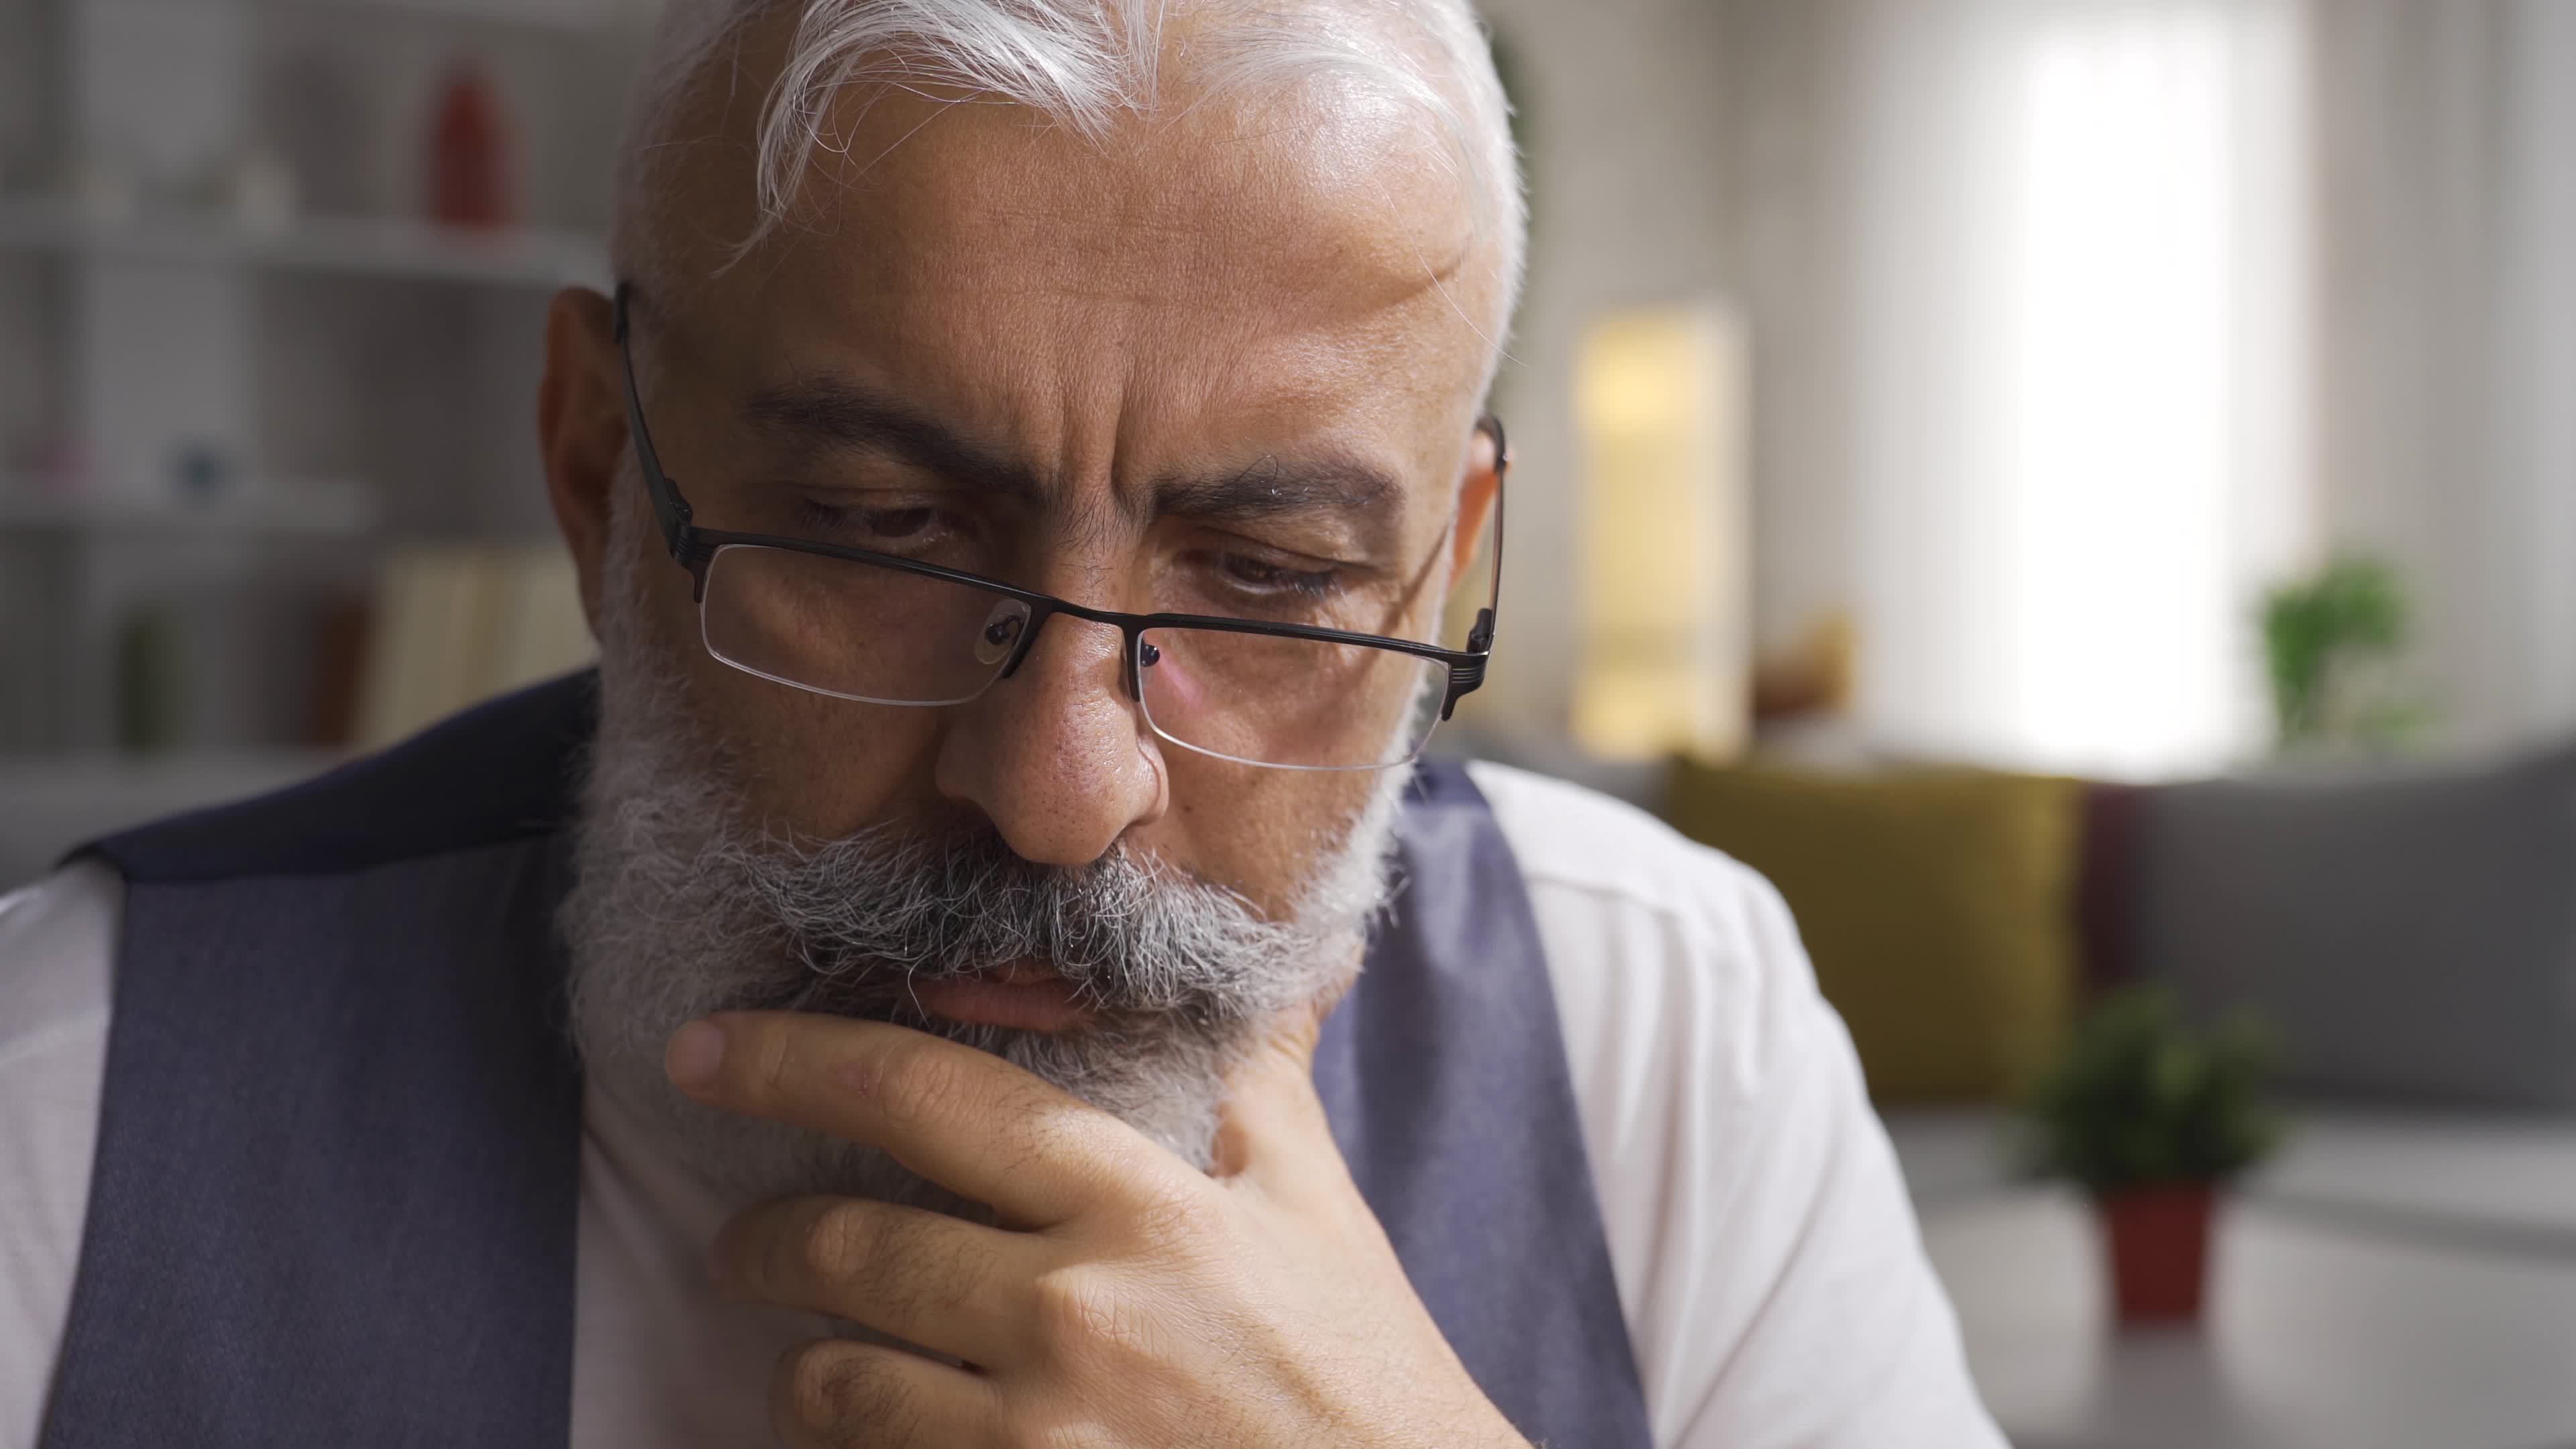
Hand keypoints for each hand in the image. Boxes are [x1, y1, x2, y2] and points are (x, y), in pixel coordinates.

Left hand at [663, 1007, 1531, 1448]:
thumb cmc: (1364, 1374)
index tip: (708, 1048)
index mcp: (1139, 1206)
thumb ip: (1265, 1079)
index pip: (931, 1097)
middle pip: (852, 1247)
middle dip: (765, 1238)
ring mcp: (1043, 1435)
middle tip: (738, 1239)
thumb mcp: (1317, 1209)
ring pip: (840, 1384)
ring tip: (805, 1357)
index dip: (799, 1060)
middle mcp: (1074, 1313)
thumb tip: (1300, 953)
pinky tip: (864, 1441)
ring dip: (804, 1368)